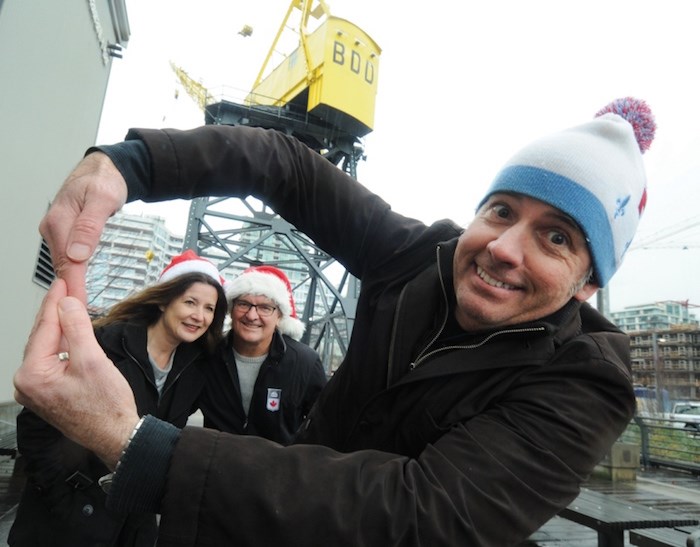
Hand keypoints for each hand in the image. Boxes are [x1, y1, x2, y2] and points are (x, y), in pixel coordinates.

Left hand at [14, 280, 138, 468]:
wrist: (116, 435)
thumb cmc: (106, 408)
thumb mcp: (93, 360)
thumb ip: (77, 328)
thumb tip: (66, 304)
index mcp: (33, 375)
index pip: (44, 328)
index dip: (56, 301)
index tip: (63, 283)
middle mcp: (27, 383)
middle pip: (43, 336)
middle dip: (57, 311)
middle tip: (67, 288)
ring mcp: (35, 389)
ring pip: (47, 347)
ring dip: (61, 326)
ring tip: (71, 305)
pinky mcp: (46, 391)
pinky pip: (52, 359)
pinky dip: (63, 343)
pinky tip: (72, 332)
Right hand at [39, 152, 127, 302]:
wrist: (105, 168)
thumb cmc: (104, 179)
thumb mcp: (102, 200)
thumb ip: (90, 226)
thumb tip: (77, 254)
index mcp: (60, 221)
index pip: (66, 262)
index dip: (73, 286)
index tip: (78, 305)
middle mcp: (54, 227)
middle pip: (63, 266)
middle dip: (71, 290)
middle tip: (81, 314)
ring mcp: (59, 230)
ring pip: (65, 262)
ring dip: (72, 283)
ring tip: (80, 305)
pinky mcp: (66, 232)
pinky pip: (68, 256)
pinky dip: (74, 271)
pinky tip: (78, 283)